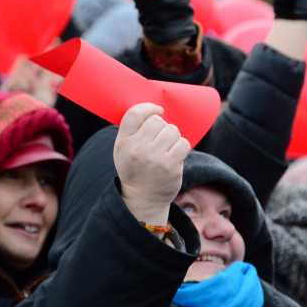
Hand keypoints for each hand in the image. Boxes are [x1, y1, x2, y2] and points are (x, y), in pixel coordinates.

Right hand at [114, 103, 190, 224]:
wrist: (142, 199)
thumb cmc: (135, 169)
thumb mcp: (123, 150)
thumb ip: (132, 131)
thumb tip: (152, 109)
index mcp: (123, 142)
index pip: (134, 113)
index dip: (148, 108)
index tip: (157, 111)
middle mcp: (137, 149)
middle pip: (157, 121)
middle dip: (162, 127)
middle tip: (160, 140)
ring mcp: (154, 158)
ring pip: (172, 130)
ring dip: (173, 137)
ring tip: (167, 148)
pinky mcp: (170, 167)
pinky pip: (183, 143)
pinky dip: (182, 147)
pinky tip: (175, 155)